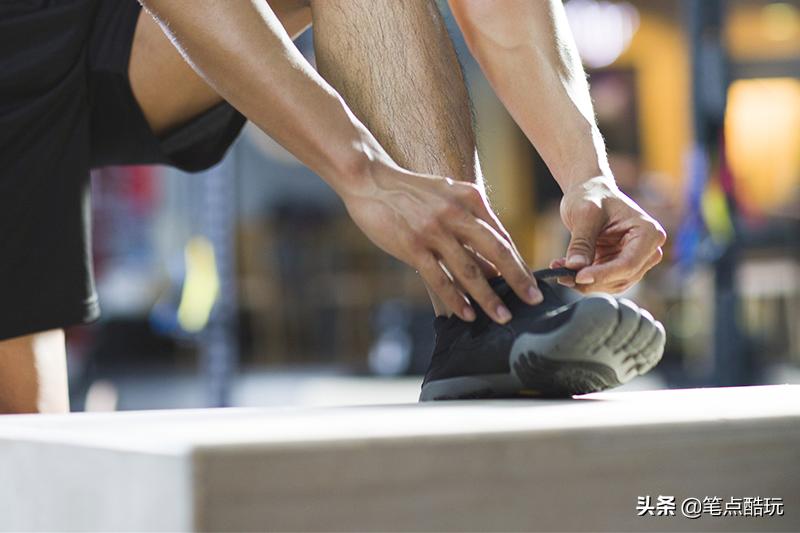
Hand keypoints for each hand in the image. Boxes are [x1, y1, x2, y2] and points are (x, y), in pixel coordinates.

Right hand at [340, 161, 541, 322]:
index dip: (519, 262)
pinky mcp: (413, 246)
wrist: (370, 180)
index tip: (532, 282)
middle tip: (534, 300)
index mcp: (470, 198)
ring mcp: (434, 230)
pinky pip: (439, 279)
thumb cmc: (410, 192)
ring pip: (470, 270)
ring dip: (488, 297)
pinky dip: (455, 300)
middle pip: (496, 252)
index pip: (502, 236)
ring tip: (503, 316)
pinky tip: (466, 314)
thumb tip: (491, 259)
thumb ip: (469, 221)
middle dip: (518, 279)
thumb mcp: (447, 195)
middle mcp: (456, 213)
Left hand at [553, 176, 666, 292]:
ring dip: (585, 283)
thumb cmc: (591, 195)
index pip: (628, 264)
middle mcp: (648, 249)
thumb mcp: (584, 214)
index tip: (578, 276)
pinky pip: (603, 280)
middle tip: (563, 275)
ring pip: (612, 284)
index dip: (603, 274)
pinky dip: (583, 279)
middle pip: (622, 278)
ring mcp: (635, 259)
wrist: (589, 191)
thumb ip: (581, 242)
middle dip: (591, 280)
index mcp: (649, 232)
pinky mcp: (620, 266)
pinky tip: (564, 269)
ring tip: (560, 270)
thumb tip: (575, 267)